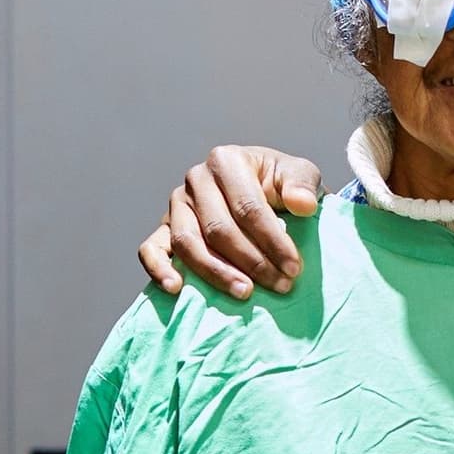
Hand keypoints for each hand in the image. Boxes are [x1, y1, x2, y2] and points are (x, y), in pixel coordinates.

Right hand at [134, 146, 322, 299]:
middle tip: (279, 285)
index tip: (294, 268)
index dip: (272, 240)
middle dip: (252, 261)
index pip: (247, 207)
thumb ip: (303, 185)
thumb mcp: (299, 175)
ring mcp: (176, 205)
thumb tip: (302, 204)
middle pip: (218, 228)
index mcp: (226, 160)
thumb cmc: (280, 185)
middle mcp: (196, 179)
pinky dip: (159, 269)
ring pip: (188, 243)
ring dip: (216, 273)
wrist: (261, 193)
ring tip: (244, 293)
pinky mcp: (164, 229)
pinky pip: (151, 248)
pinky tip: (176, 288)